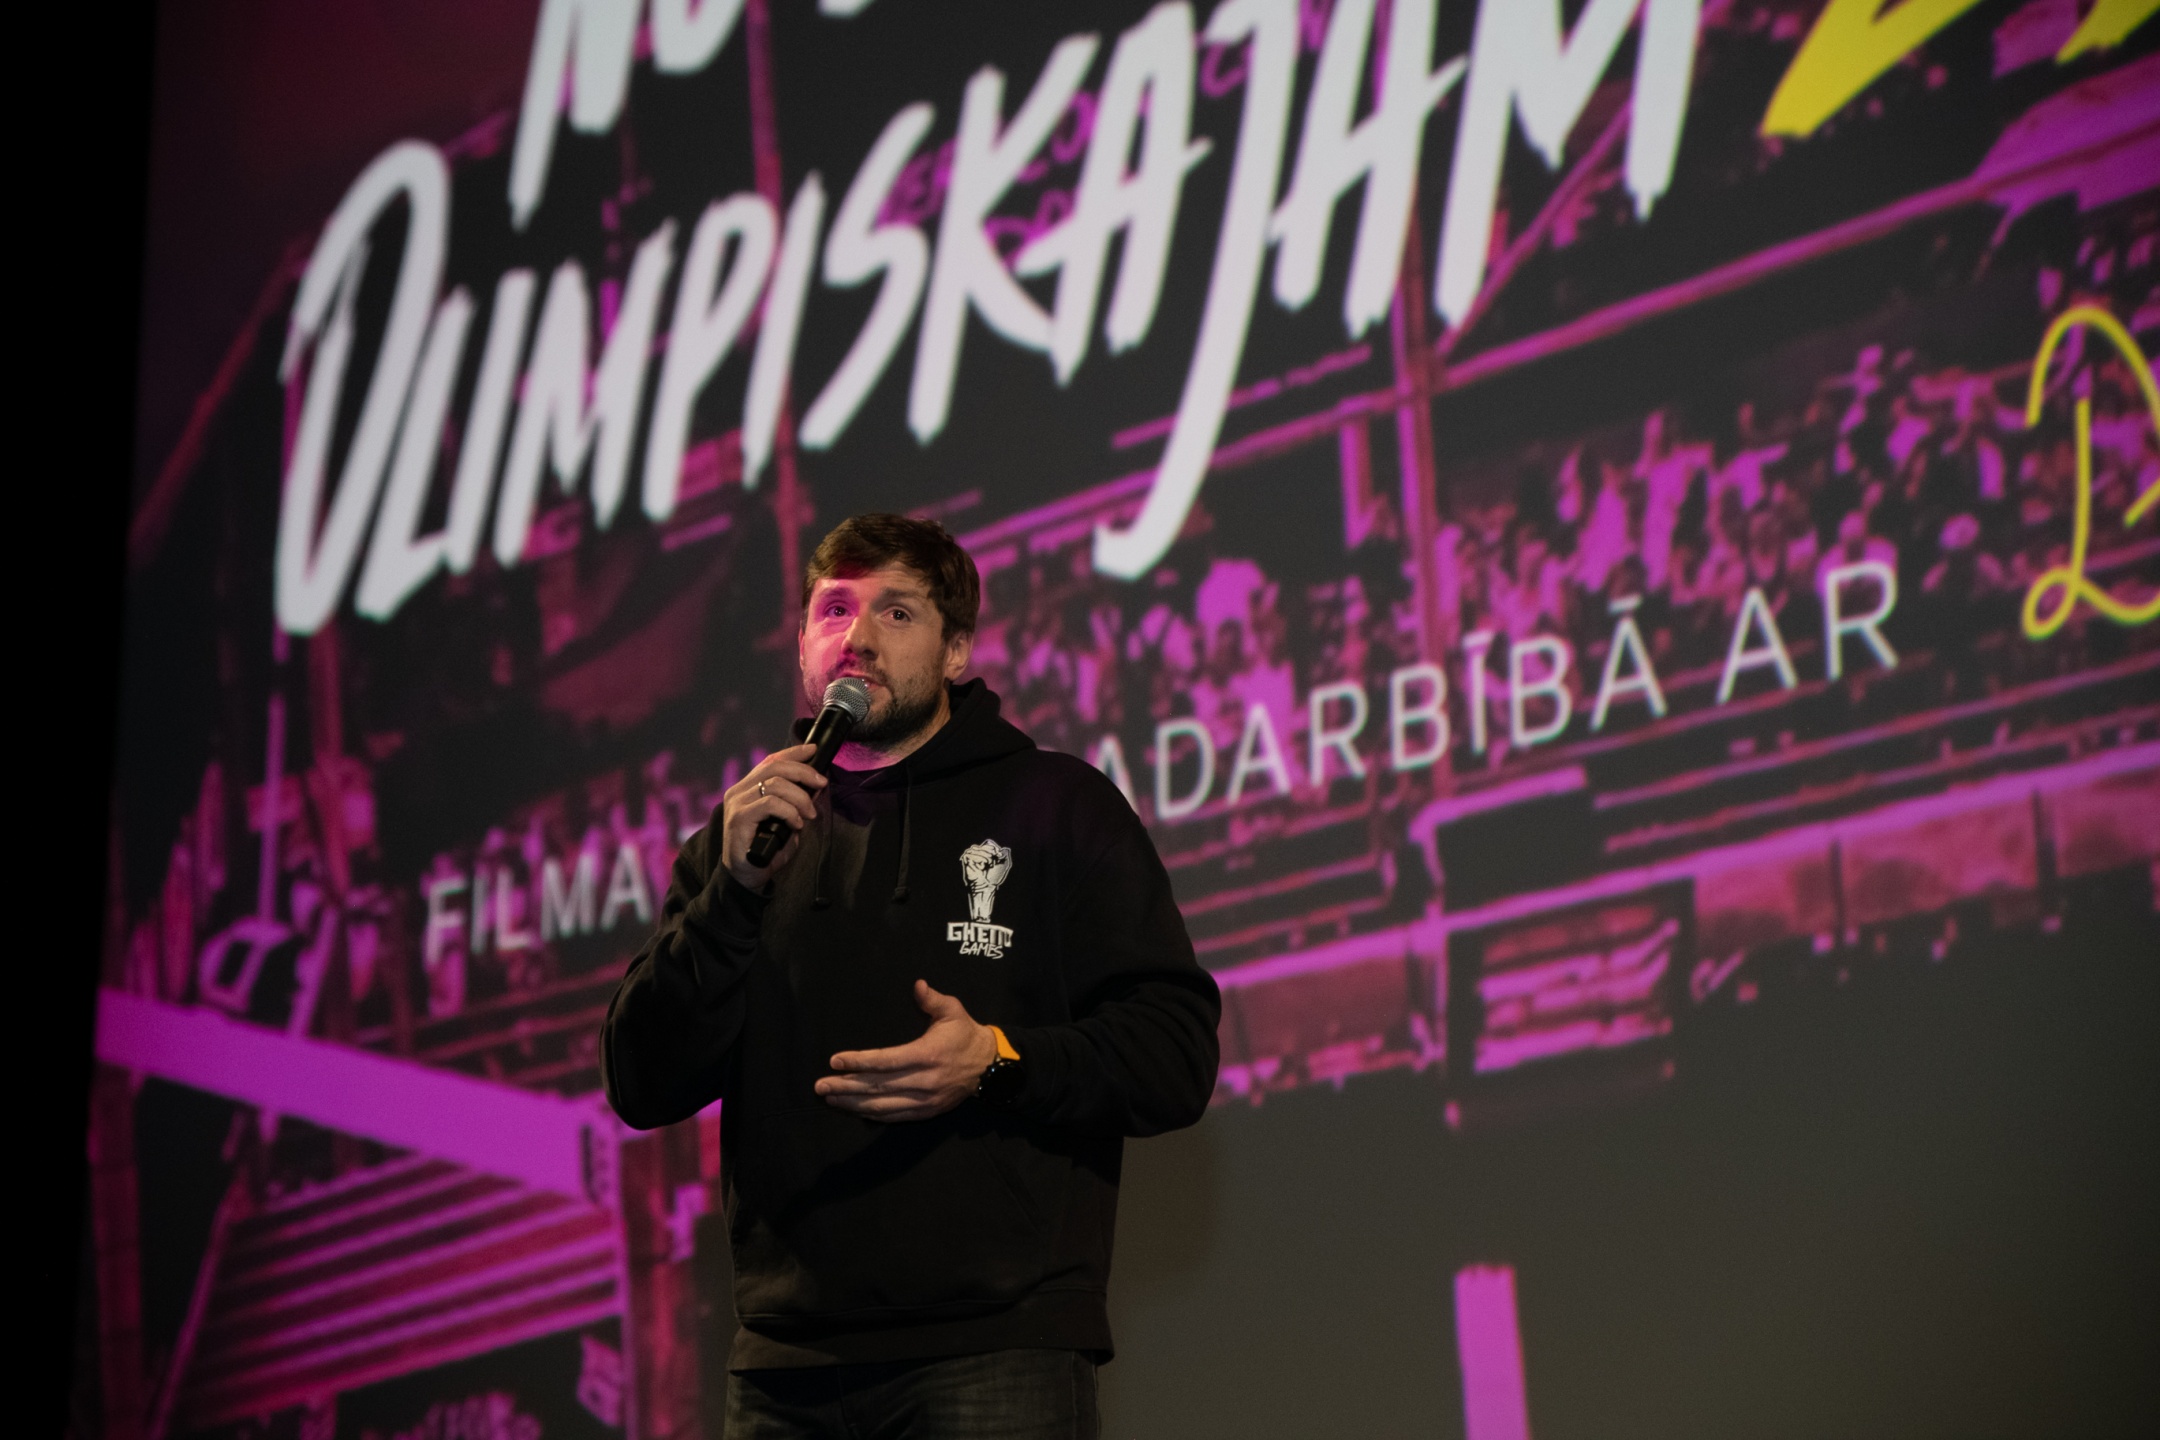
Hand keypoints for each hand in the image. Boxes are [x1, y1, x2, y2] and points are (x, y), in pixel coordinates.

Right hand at [719, 743, 826, 888]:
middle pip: (774, 767)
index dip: (793, 752)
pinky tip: (796, 823)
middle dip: (803, 772)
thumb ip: (793, 802)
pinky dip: (789, 811)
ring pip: (774, 784)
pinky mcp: (739, 818)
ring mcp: (737, 804)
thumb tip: (816, 787)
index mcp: (747, 788)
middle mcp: (738, 791)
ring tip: (809, 814)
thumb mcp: (783, 820)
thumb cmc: (766, 849)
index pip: (770, 761)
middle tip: (822, 784)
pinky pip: (770, 804)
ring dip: (800, 797)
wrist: (747, 876)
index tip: (814, 750)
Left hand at [815, 981, 999, 1121]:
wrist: (990, 1066)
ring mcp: (925, 1100)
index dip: (859, 1061)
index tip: (835, 1060)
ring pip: (883, 1105)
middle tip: (820, 1086)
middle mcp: (924, 1080)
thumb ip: (932, 999)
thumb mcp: (953, 1011)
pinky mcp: (928, 1112)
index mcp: (927, 1055)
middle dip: (846, 1086)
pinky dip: (873, 1114)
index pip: (886, 1060)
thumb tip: (917, 985)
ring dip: (853, 1103)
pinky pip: (895, 1116)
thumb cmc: (966, 1034)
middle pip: (878, 1086)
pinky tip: (855, 1110)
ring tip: (830, 1098)